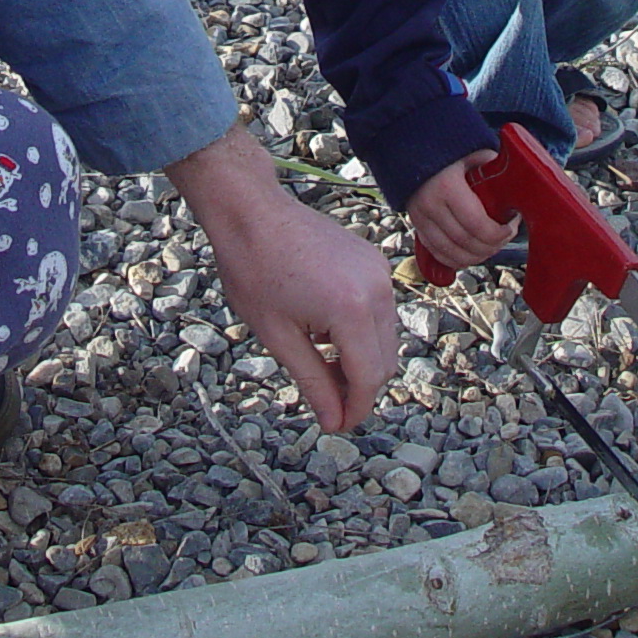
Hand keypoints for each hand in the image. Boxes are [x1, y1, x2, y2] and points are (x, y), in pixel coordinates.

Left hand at [163, 124, 397, 431]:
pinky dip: (361, 331)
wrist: (252, 212)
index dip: (355, 409)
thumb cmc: (254, 268)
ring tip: (319, 361)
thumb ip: (312, 383)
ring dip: (360, 359)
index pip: (368, 378)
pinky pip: (380, 311)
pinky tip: (325, 330)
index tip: (336, 425)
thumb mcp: (278, 336)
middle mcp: (376, 289)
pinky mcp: (374, 261)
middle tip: (325, 401)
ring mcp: (379, 271)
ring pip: (386, 339)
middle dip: (358, 387)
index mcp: (352, 310)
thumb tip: (333, 421)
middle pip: (384, 362)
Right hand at [406, 152, 515, 271]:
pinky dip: (454, 259)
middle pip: (465, 243)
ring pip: (450, 253)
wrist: (410, 143)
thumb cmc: (445, 146)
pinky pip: (436, 251)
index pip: (477, 225)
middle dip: (490, 247)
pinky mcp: (415, 223)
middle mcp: (430, 205)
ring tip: (490, 247)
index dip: (498, 235)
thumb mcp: (473, 152)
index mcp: (447, 187)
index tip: (510, 228)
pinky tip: (469, 254)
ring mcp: (419, 216)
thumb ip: (493, 167)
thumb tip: (515, 182)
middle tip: (504, 238)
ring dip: (474, 257)